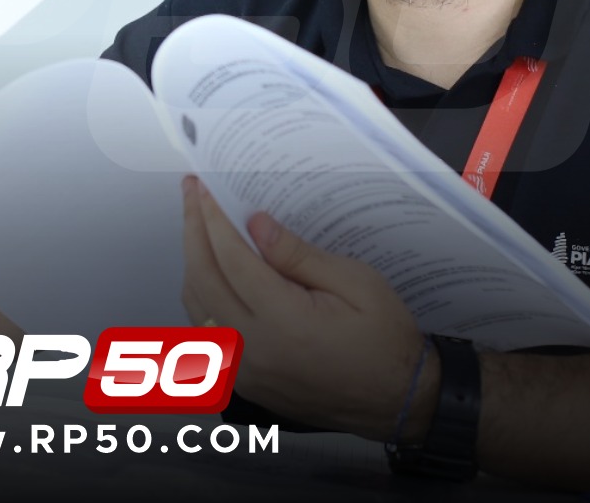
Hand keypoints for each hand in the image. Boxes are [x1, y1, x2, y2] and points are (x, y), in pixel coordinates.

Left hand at [180, 175, 432, 440]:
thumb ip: (299, 255)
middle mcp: (254, 349)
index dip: (214, 219)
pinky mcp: (245, 381)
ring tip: (199, 224)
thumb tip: (255, 223)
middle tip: (192, 193)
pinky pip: (206, 332)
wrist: (398, 401)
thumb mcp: (356, 283)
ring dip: (192, 261)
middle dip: (193, 229)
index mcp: (284, 322)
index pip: (231, 259)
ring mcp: (245, 370)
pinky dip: (201, 295)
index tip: (204, 188)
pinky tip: (210, 271)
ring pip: (196, 306)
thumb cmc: (385, 340)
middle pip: (202, 279)